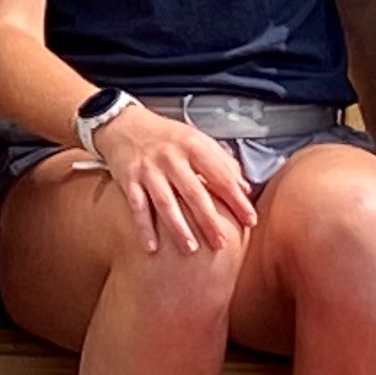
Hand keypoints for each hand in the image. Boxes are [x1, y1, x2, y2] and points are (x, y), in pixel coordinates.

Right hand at [90, 103, 255, 254]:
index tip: (250, 220)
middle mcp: (171, 158)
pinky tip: (152, 247)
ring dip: (178, 228)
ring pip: (166, 202)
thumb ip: (222, 161)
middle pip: (194, 193)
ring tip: (191, 249)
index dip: (237, 200)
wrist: (125, 124)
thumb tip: (245, 188)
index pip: (220, 176)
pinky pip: (138, 207)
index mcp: (193, 146)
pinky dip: (144, 228)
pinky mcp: (129, 180)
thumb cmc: (166, 136)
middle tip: (221, 243)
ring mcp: (149, 170)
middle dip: (209, 220)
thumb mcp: (197, 140)